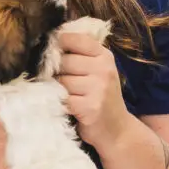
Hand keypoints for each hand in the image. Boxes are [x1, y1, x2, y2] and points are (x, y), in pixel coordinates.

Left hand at [57, 30, 131, 147]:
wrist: (117, 129)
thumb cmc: (101, 97)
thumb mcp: (99, 70)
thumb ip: (82, 54)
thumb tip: (51, 40)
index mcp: (105, 56)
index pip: (76, 39)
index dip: (59, 43)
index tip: (53, 51)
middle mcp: (103, 69)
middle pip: (64, 61)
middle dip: (57, 71)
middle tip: (63, 82)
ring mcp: (98, 88)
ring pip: (61, 80)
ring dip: (58, 89)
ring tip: (69, 96)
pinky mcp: (89, 107)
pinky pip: (63, 98)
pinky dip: (61, 103)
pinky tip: (69, 106)